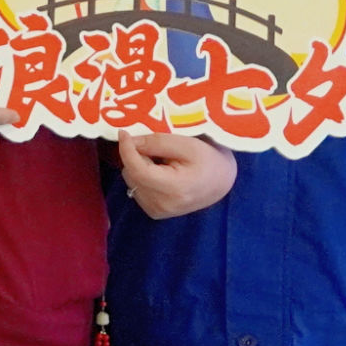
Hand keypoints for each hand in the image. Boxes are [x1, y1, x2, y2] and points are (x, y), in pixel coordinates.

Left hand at [116, 132, 234, 219]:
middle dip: (137, 157)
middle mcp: (163, 205)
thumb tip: (130, 141)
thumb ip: (158, 142)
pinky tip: (161, 173)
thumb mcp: (187, 144)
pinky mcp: (156, 213)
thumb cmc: (209, 159)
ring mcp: (158, 211)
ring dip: (140, 167)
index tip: (124, 132)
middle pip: (132, 175)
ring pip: (132, 182)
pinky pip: (137, 189)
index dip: (127, 150)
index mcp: (173, 189)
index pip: (138, 170)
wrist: (221, 182)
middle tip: (156, 147)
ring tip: (162, 161)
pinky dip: (143, 177)